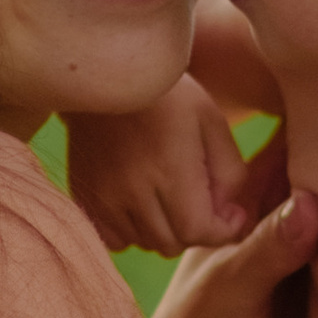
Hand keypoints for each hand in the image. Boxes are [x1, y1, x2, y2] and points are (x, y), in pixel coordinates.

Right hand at [66, 80, 256, 254]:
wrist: (104, 75)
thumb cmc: (167, 94)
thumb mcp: (211, 120)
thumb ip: (230, 172)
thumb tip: (230, 215)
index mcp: (169, 168)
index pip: (199, 231)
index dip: (223, 230)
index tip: (232, 212)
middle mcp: (133, 189)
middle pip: (173, 243)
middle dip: (197, 229)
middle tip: (203, 201)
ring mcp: (104, 196)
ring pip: (146, 242)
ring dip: (166, 230)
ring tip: (172, 197)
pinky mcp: (85, 196)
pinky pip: (115, 240)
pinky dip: (133, 231)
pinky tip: (142, 204)